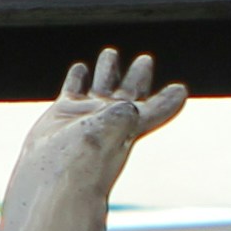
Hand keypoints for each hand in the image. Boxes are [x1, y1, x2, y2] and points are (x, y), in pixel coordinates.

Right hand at [0, 47, 192, 230]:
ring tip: (110, 53)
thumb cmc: (84, 163)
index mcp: (130, 126)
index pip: (156, 108)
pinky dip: (77, 77)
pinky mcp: (62, 113)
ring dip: (107, 70)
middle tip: (145, 61)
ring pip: (101, 86)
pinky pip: (73, 89)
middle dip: (137, 76)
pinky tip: (80, 69)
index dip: (168, 100)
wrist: (50, 176)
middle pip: (129, 92)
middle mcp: (111, 120)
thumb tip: (128, 106)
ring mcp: (87, 115)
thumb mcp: (111, 136)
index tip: (180, 90)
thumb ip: (124, 118)